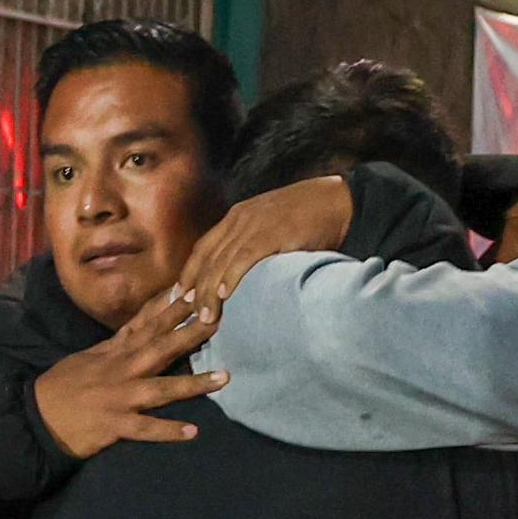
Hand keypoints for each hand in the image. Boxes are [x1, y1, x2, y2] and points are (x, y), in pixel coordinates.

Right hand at [28, 287, 226, 461]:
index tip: (197, 289)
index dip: (172, 307)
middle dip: (190, 333)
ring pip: (161, 389)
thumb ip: (120, 340)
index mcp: (114, 353)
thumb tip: (144, 321)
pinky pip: (146, 430)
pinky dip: (168, 431)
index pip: (147, 324)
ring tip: (223, 379)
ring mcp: (119, 398)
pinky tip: (192, 432)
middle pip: (160, 348)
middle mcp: (120, 371)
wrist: (36, 418)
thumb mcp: (90, 356)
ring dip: (192, 384)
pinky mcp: (114, 426)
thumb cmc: (63, 386)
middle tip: (218, 318)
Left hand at [172, 173, 357, 314]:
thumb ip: (252, 242)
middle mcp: (240, 219)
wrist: (338, 201)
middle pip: (208, 258)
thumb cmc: (308, 216)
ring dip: (210, 292)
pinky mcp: (272, 233)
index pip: (203, 248)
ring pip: (222, 262)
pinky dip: (232, 277)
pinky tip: (225, 296)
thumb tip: (240, 272)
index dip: (189, 273)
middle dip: (195, 288)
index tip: (179, 296)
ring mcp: (255, 225)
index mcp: (237, 216)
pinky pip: (245, 258)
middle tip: (186, 314)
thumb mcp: (271, 224)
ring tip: (205, 316)